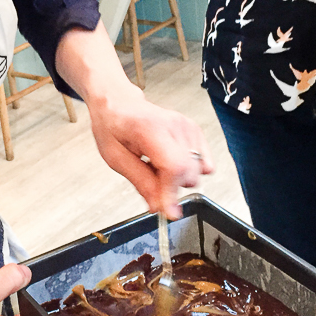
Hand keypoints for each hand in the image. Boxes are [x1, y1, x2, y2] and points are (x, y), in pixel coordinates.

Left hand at [85, 81, 213, 219]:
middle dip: (172, 186)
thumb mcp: (115, 158)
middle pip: (190, 173)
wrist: (119, 103)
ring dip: (178, 177)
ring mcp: (187, 126)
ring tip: (156, 164)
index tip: (167, 211)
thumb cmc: (113, 126)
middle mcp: (175, 125)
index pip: (175, 167)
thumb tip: (160, 208)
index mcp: (150, 128)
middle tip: (150, 176)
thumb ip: (141, 183)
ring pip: (198, 171)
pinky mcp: (195, 130)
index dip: (172, 193)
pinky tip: (168, 160)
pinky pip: (203, 163)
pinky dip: (187, 168)